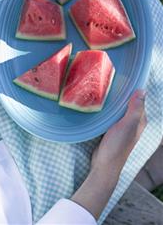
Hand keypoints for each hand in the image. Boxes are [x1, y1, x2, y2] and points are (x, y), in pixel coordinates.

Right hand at [71, 90, 146, 218]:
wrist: (105, 164)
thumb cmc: (117, 145)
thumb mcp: (127, 125)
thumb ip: (135, 109)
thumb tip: (142, 90)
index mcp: (140, 120)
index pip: (139, 99)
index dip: (133, 89)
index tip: (123, 78)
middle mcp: (133, 123)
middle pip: (129, 103)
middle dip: (122, 94)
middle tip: (110, 83)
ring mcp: (123, 126)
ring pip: (120, 109)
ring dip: (114, 102)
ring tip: (104, 91)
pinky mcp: (113, 129)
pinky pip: (112, 115)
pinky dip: (109, 109)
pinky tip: (101, 105)